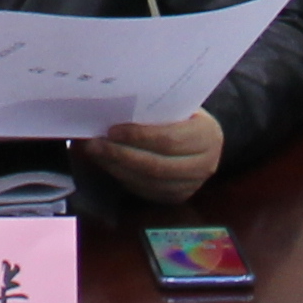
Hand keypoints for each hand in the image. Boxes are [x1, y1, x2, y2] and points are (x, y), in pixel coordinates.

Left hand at [78, 112, 223, 200]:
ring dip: (118, 169)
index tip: (111, 130)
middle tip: (95, 145)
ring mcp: (192, 185)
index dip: (138, 137)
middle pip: (156, 166)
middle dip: (121, 156)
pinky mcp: (178, 197)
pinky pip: (148, 192)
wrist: (203, 139)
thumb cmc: (185, 115)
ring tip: (97, 155)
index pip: (168, 140)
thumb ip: (155, 110)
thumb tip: (113, 111)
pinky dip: (125, 179)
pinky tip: (110, 166)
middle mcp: (205, 164)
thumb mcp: (178, 105)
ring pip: (150, 182)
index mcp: (207, 135)